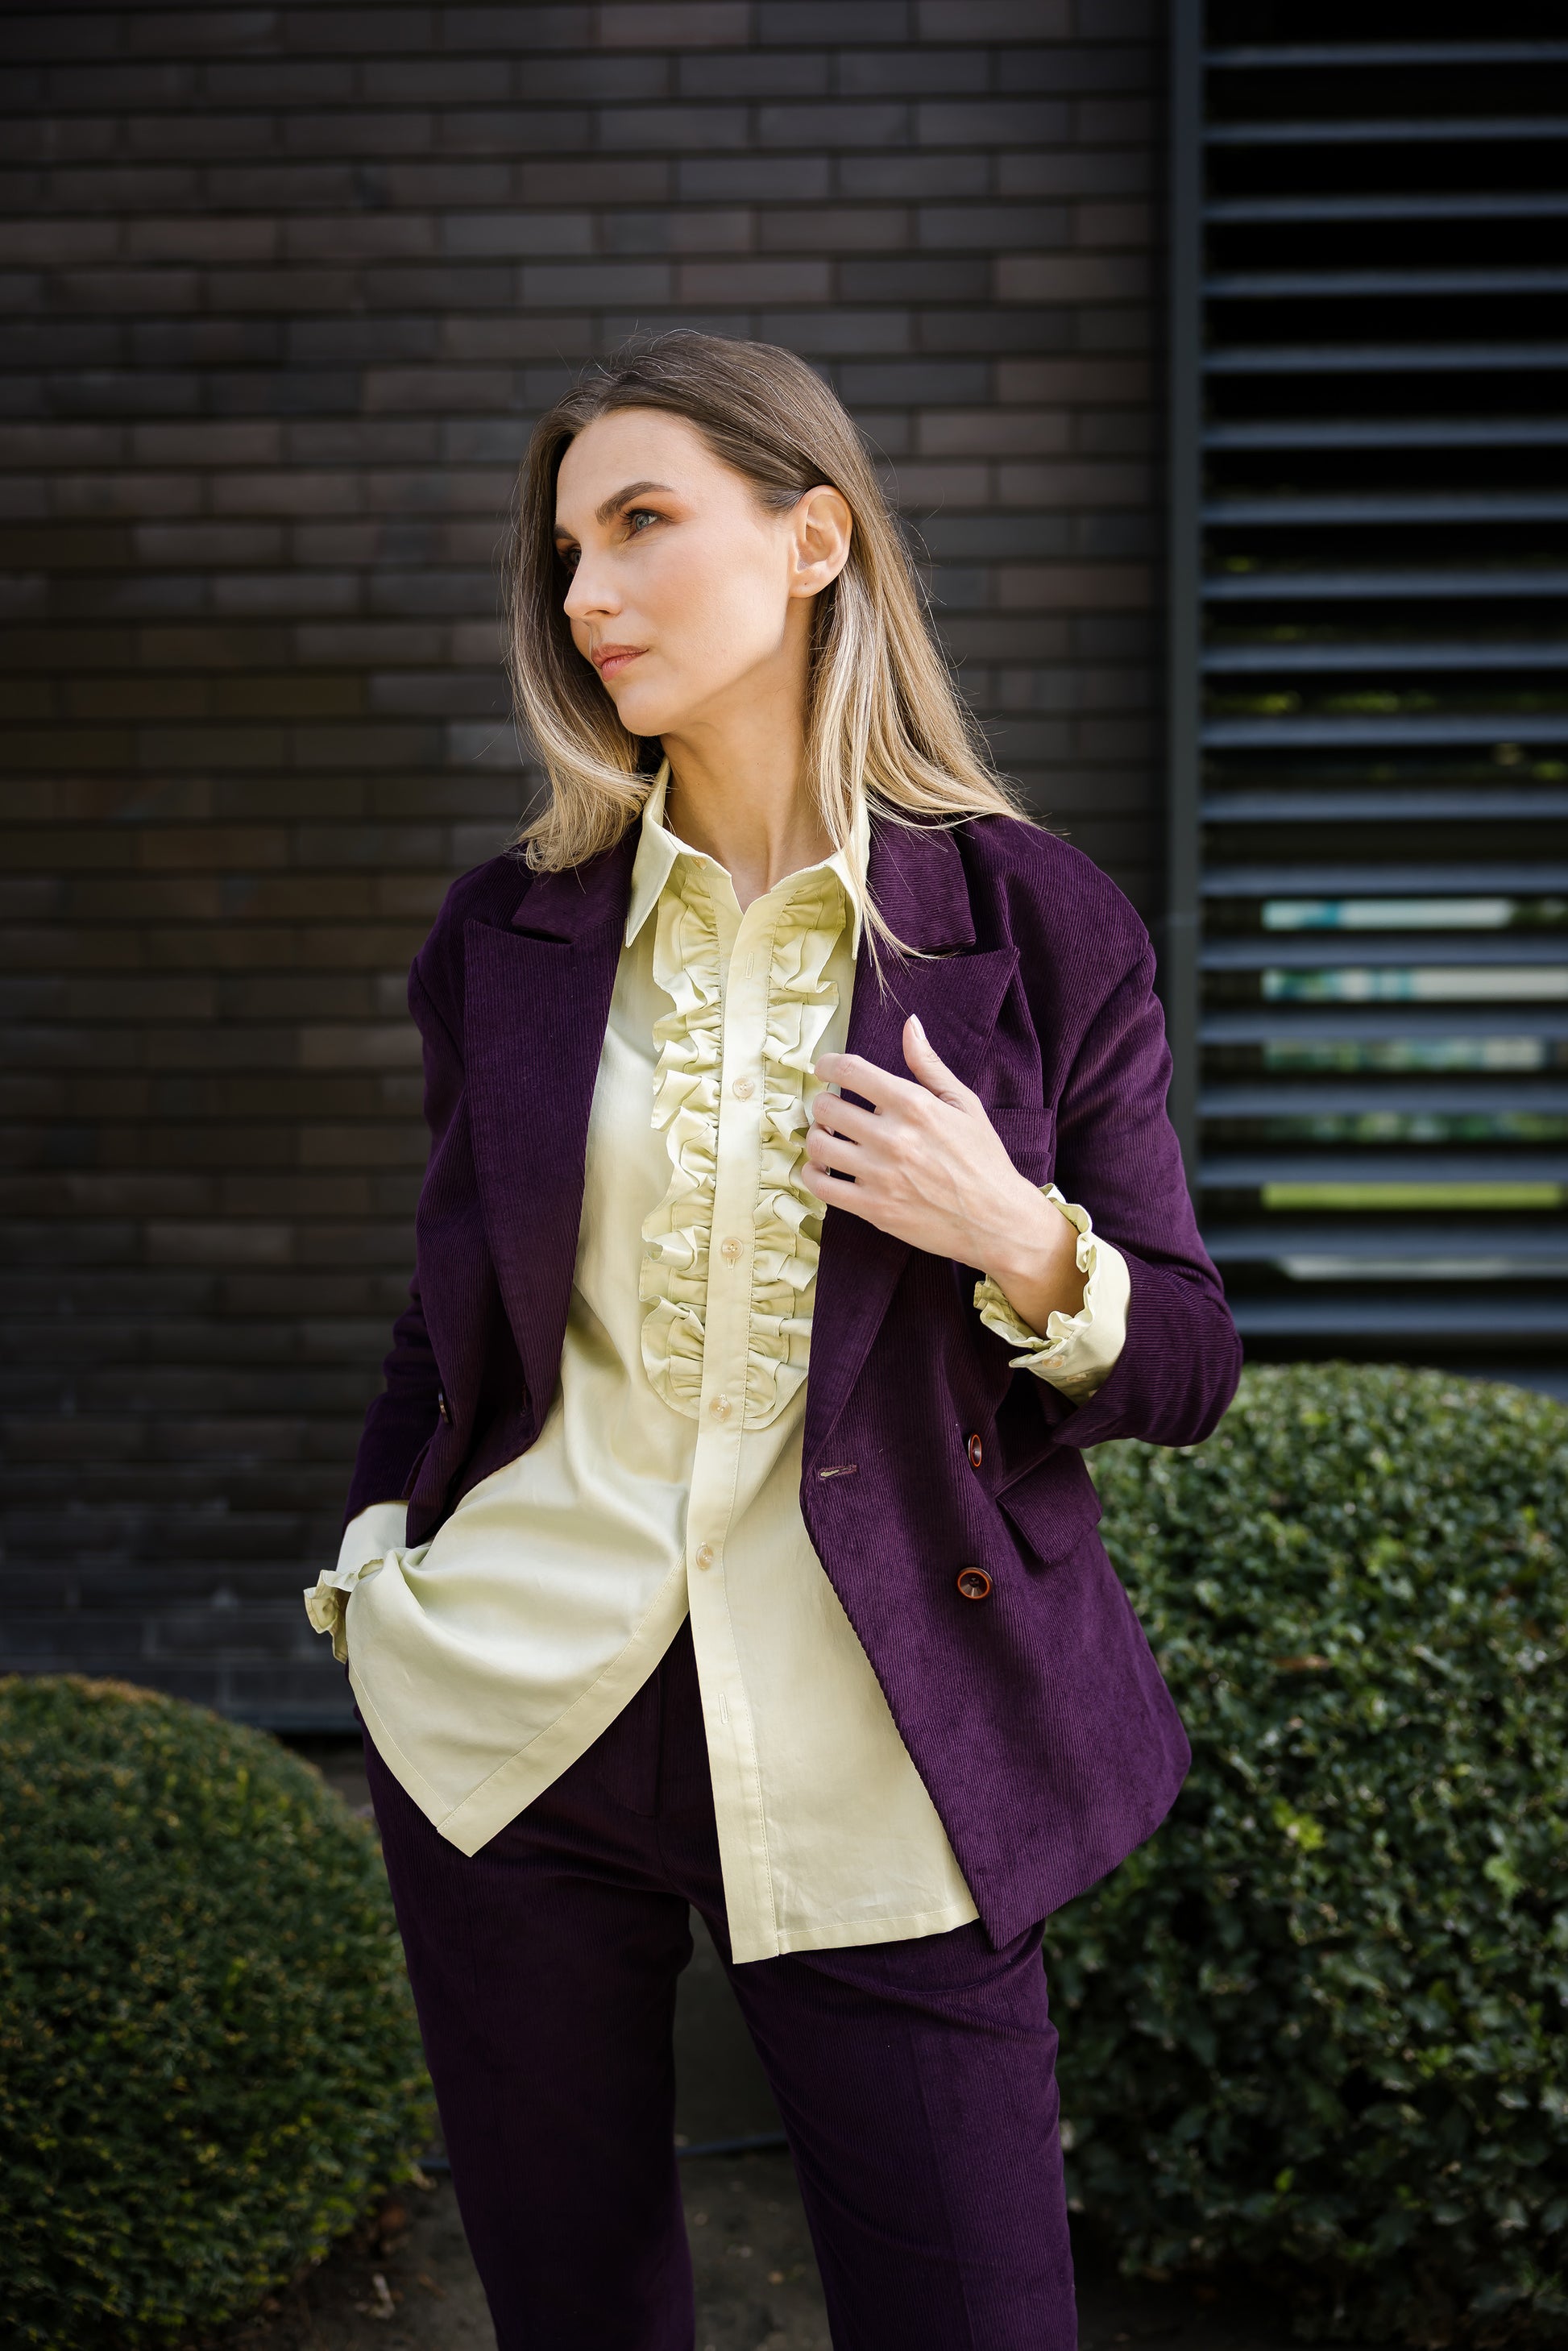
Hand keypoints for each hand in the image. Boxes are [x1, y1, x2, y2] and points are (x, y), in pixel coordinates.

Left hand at [802, 1016, 1086, 1333]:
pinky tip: (823, 1167)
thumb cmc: (983, 1159)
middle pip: (826, 1108)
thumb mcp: (964, 1104)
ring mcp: (880, 1175)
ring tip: (828, 1136)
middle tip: (832, 1108)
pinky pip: (821, 1186)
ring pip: (818, 1145)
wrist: (997, 1220)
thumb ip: (929, 1065)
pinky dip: (813, 1173)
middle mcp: (893, 1137)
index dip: (827, 1065)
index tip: (824, 1069)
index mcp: (914, 1105)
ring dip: (816, 1136)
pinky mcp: (873, 1208)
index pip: (850, 1071)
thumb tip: (910, 1025)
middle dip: (823, 1103)